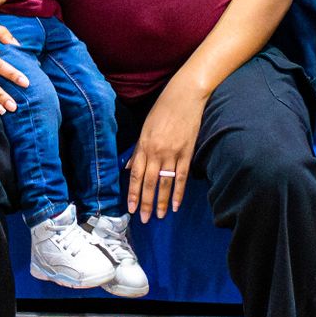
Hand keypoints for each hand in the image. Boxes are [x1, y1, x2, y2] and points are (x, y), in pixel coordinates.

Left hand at [127, 77, 204, 220]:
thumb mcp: (144, 127)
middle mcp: (156, 152)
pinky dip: (178, 192)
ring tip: (159, 216)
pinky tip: (176, 205)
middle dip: (146, 203)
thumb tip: (128, 167)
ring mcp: (172, 153)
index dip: (133, 193)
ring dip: (161, 201)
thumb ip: (137, 149)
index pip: (136, 175)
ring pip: (165, 183)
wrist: (184, 96)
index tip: (131, 208)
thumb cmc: (162, 109)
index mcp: (143, 145)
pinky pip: (181, 177)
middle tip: (145, 219)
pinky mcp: (187, 153)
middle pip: (149, 183)